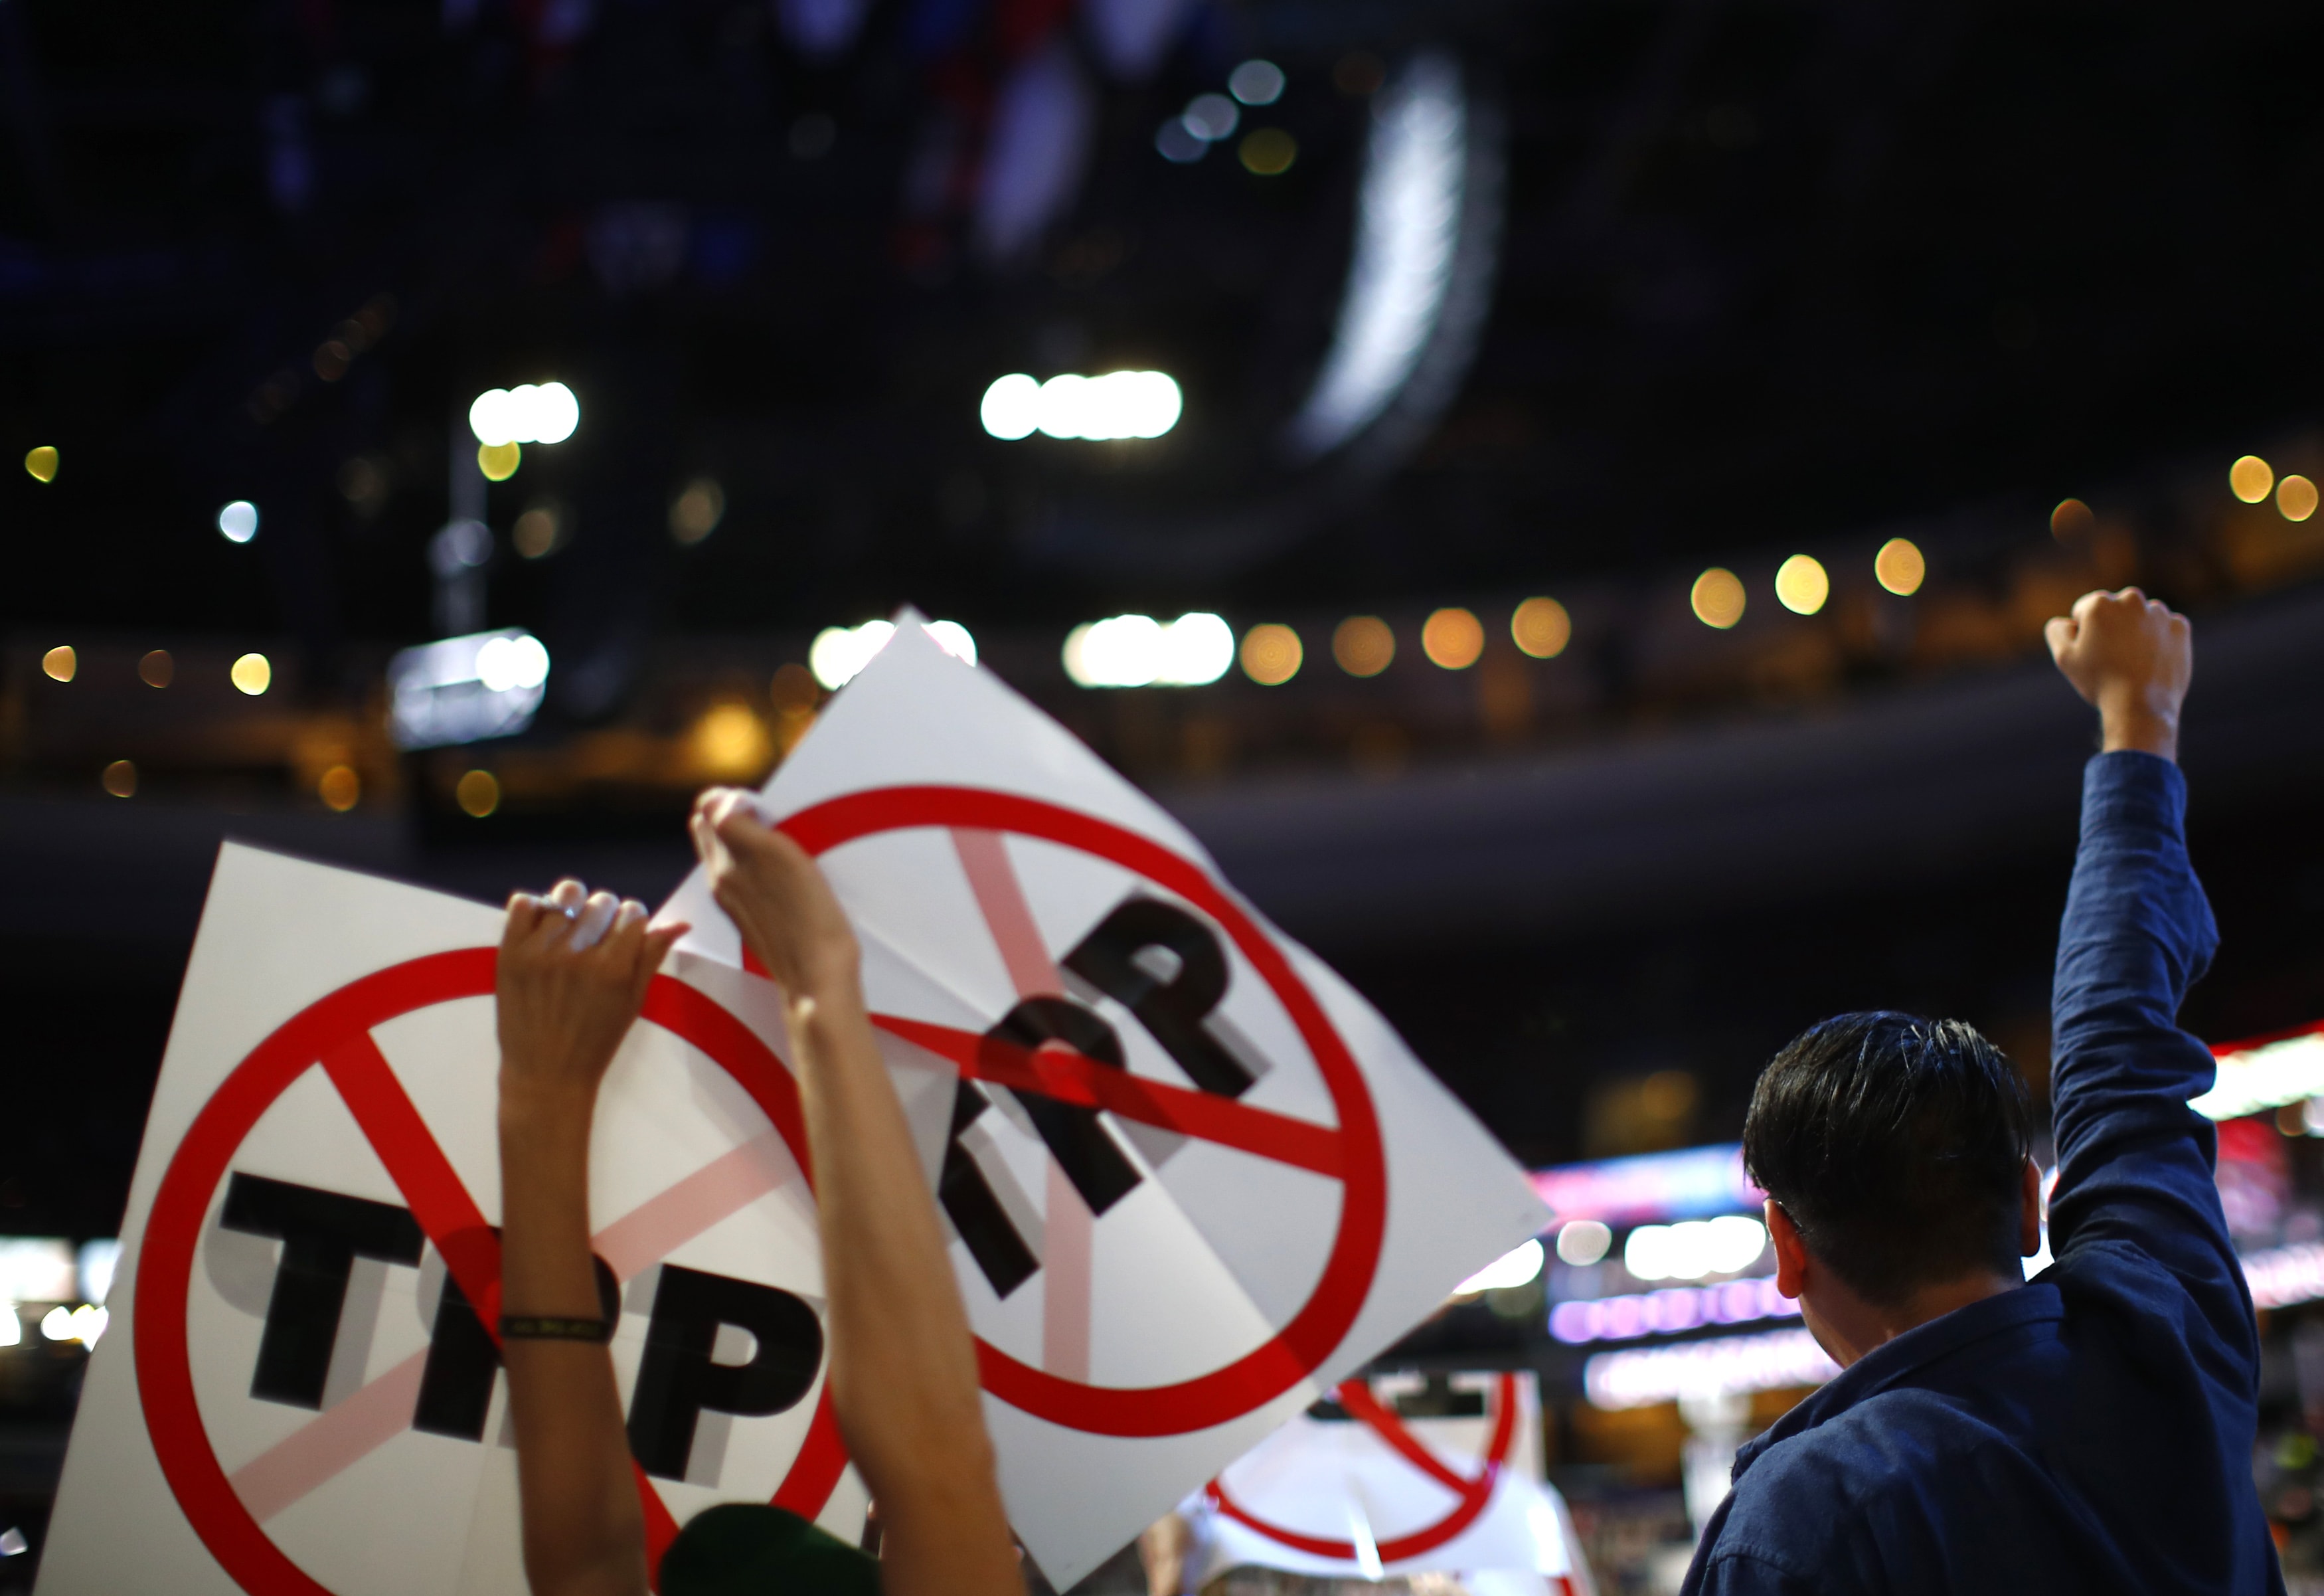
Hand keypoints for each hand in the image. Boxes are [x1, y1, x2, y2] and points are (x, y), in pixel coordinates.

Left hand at [498, 879, 685, 1112]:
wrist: (544, 1075)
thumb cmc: (595, 1043)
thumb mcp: (632, 1003)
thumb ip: (652, 958)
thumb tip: (680, 922)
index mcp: (613, 968)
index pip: (633, 913)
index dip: (633, 921)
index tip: (626, 934)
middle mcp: (578, 955)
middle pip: (602, 901)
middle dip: (606, 914)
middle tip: (598, 937)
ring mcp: (540, 952)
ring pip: (566, 895)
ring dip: (574, 906)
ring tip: (571, 926)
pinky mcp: (510, 953)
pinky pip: (522, 903)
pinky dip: (534, 906)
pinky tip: (542, 925)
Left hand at [687, 788, 860, 1002]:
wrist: (816, 978)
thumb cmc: (806, 915)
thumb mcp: (775, 855)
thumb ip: (736, 824)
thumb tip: (712, 800)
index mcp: (722, 863)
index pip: (708, 810)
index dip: (733, 799)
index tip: (764, 807)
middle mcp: (721, 882)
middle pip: (714, 832)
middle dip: (736, 817)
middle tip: (774, 823)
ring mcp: (735, 904)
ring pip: (729, 856)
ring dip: (748, 842)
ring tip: (783, 848)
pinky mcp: (752, 921)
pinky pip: (744, 880)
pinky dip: (758, 868)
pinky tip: (785, 876)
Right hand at [2044, 587, 2191, 761]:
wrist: (2142, 705)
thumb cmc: (2099, 681)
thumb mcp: (2064, 658)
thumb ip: (2057, 631)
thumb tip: (2066, 621)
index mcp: (2099, 604)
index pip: (2085, 609)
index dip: (2083, 633)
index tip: (2092, 653)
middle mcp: (2131, 600)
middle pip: (2115, 608)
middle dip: (2112, 626)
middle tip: (2112, 657)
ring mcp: (2159, 613)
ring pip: (2141, 617)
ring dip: (2137, 632)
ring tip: (2133, 661)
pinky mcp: (2180, 628)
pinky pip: (2166, 628)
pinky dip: (2160, 640)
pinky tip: (2152, 660)